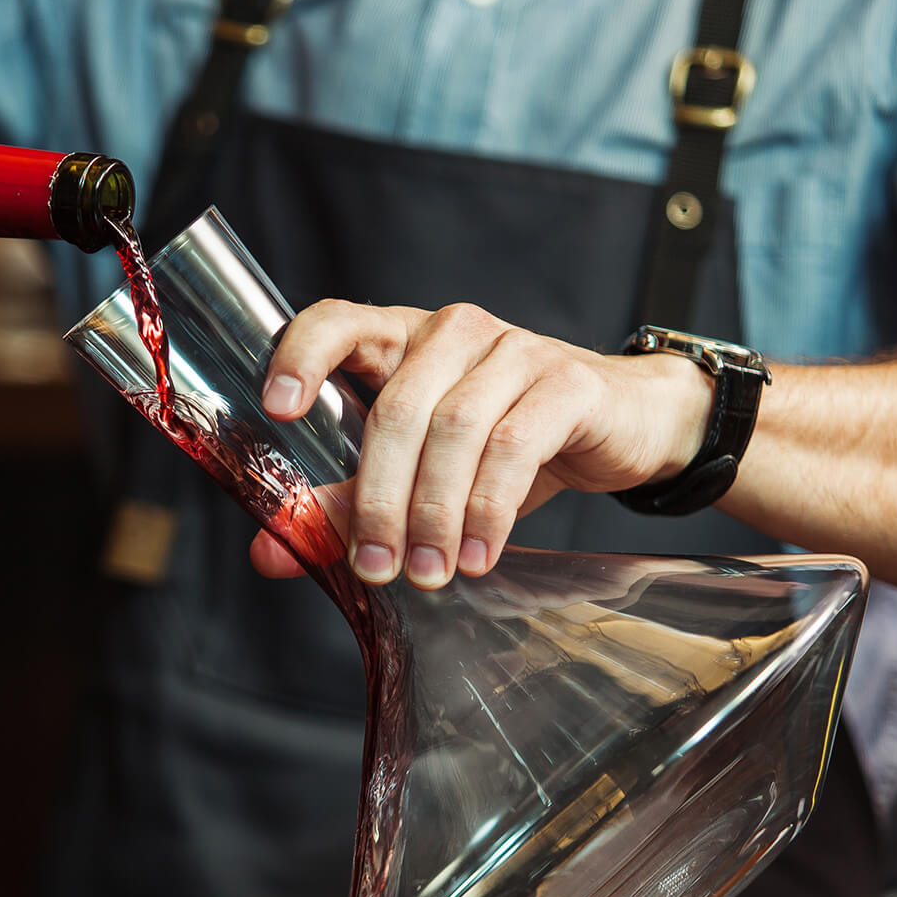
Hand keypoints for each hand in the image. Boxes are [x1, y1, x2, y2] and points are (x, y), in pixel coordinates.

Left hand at [247, 301, 714, 587]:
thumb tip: (269, 551)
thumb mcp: (423, 471)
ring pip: (454, 430)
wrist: (626, 425)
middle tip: (376, 567)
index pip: (337, 321)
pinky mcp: (567, 380)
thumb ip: (345, 504)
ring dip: (434, 513)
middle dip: (380, 498)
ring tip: (428, 574)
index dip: (302, 356)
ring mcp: (513, 350)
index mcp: (401, 339)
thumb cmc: (511, 444)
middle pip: (397, 409)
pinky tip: (479, 554)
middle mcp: (452, 332)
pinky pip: (516, 445)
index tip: (276, 409)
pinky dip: (489, 508)